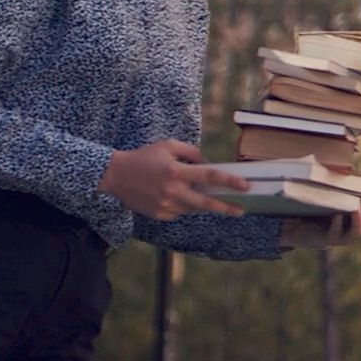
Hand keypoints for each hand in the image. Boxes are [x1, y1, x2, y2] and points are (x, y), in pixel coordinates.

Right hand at [97, 140, 250, 219]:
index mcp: (176, 171)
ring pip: (193, 208)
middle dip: (226, 207)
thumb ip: (192, 153)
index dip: (230, 181)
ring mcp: (165, 205)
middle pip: (206, 202)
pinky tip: (175, 195)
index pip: (210, 176)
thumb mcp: (169, 146)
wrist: (115, 176)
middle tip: (241, 210)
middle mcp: (172, 191)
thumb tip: (208, 164)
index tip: (245, 186)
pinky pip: (180, 212)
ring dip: (202, 203)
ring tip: (205, 197)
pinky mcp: (160, 215)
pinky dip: (183, 204)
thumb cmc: (144, 157)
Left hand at [280, 185, 360, 248]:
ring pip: (359, 232)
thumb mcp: (343, 194)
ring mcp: (344, 236)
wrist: (305, 224)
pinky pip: (336, 234)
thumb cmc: (327, 206)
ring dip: (359, 219)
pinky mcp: (329, 239)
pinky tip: (336, 214)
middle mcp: (358, 228)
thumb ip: (356, 187)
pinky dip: (337, 223)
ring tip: (355, 207)